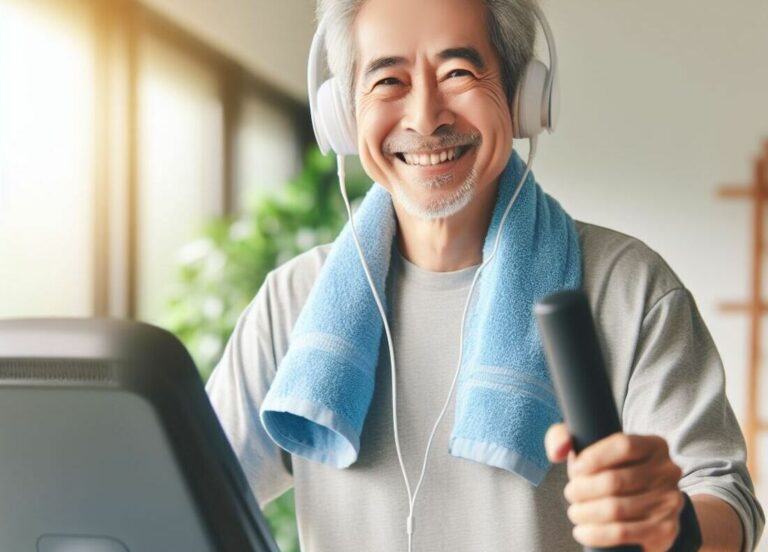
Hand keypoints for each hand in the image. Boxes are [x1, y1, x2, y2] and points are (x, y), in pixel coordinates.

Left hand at [545, 423, 685, 550]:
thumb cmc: (611, 470)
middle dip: (582, 490)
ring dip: (585, 513)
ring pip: (615, 509)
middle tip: (571, 494)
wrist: (648, 506)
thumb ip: (564, 436)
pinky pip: (622, 533)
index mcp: (653, 445)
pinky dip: (595, 533)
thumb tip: (558, 450)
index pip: (623, 445)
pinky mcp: (664, 529)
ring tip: (575, 512)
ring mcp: (669, 502)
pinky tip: (583, 531)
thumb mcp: (591, 444)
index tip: (575, 469)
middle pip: (614, 481)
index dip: (593, 457)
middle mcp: (667, 471)